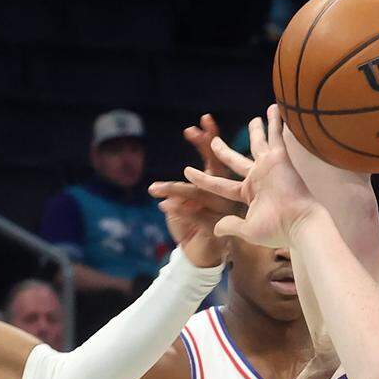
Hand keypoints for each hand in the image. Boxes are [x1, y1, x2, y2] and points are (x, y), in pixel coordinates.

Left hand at [149, 114, 242, 267]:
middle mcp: (225, 196)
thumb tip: (167, 191)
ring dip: (175, 190)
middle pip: (214, 169)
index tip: (199, 121)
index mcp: (217, 186)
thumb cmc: (189, 227)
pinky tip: (163, 207)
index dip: (209, 140)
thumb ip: (177, 193)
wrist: (197, 257)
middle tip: (190, 130)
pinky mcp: (218, 230)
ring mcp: (224, 211)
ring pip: (200, 194)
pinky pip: (198, 216)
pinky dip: (180, 212)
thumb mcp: (179, 205)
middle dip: (203, 147)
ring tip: (153, 189)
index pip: (215, 159)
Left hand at [181, 105, 316, 249]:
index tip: (187, 171)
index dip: (203, 178)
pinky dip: (276, 122)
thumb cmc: (276, 230)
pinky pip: (276, 136)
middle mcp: (257, 178)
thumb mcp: (248, 229)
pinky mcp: (280, 159)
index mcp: (248, 194)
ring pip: (258, 143)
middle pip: (235, 160)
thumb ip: (231, 225)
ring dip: (257, 130)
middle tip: (213, 140)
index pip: (220, 184)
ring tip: (254, 119)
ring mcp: (268, 167)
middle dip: (223, 150)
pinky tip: (274, 108)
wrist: (298, 225)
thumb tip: (216, 228)